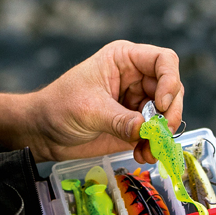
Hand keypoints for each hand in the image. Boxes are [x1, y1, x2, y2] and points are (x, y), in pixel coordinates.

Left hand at [27, 40, 182, 162]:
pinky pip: (156, 134)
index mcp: (124, 59)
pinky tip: (143, 155)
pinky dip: (154, 146)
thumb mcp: (89, 110)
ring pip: (167, 115)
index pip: (163, 60)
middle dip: (170, 114)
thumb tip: (147, 129)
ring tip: (149, 151)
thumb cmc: (59, 107)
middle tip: (161, 134)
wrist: (43, 132)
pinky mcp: (135, 124)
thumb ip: (120, 120)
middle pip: (171, 90)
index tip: (161, 105)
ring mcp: (137, 101)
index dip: (170, 81)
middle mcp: (136, 77)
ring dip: (163, 135)